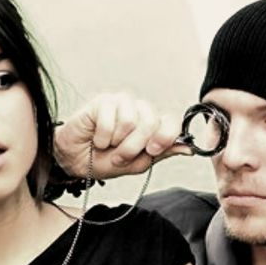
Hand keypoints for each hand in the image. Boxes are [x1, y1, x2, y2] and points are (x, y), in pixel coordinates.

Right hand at [53, 93, 189, 179]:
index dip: (166, 136)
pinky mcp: (103, 101)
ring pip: (131, 121)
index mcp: (151, 124)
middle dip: (134, 147)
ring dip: (117, 143)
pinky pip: (110, 120)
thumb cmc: (105, 160)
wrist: (76, 161)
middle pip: (151, 122)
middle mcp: (139, 110)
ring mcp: (121, 103)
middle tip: (120, 156)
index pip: (171, 121)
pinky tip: (97, 138)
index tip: (153, 150)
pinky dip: (102, 137)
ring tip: (107, 147)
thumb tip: (189, 149)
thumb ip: (162, 153)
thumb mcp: (138, 163)